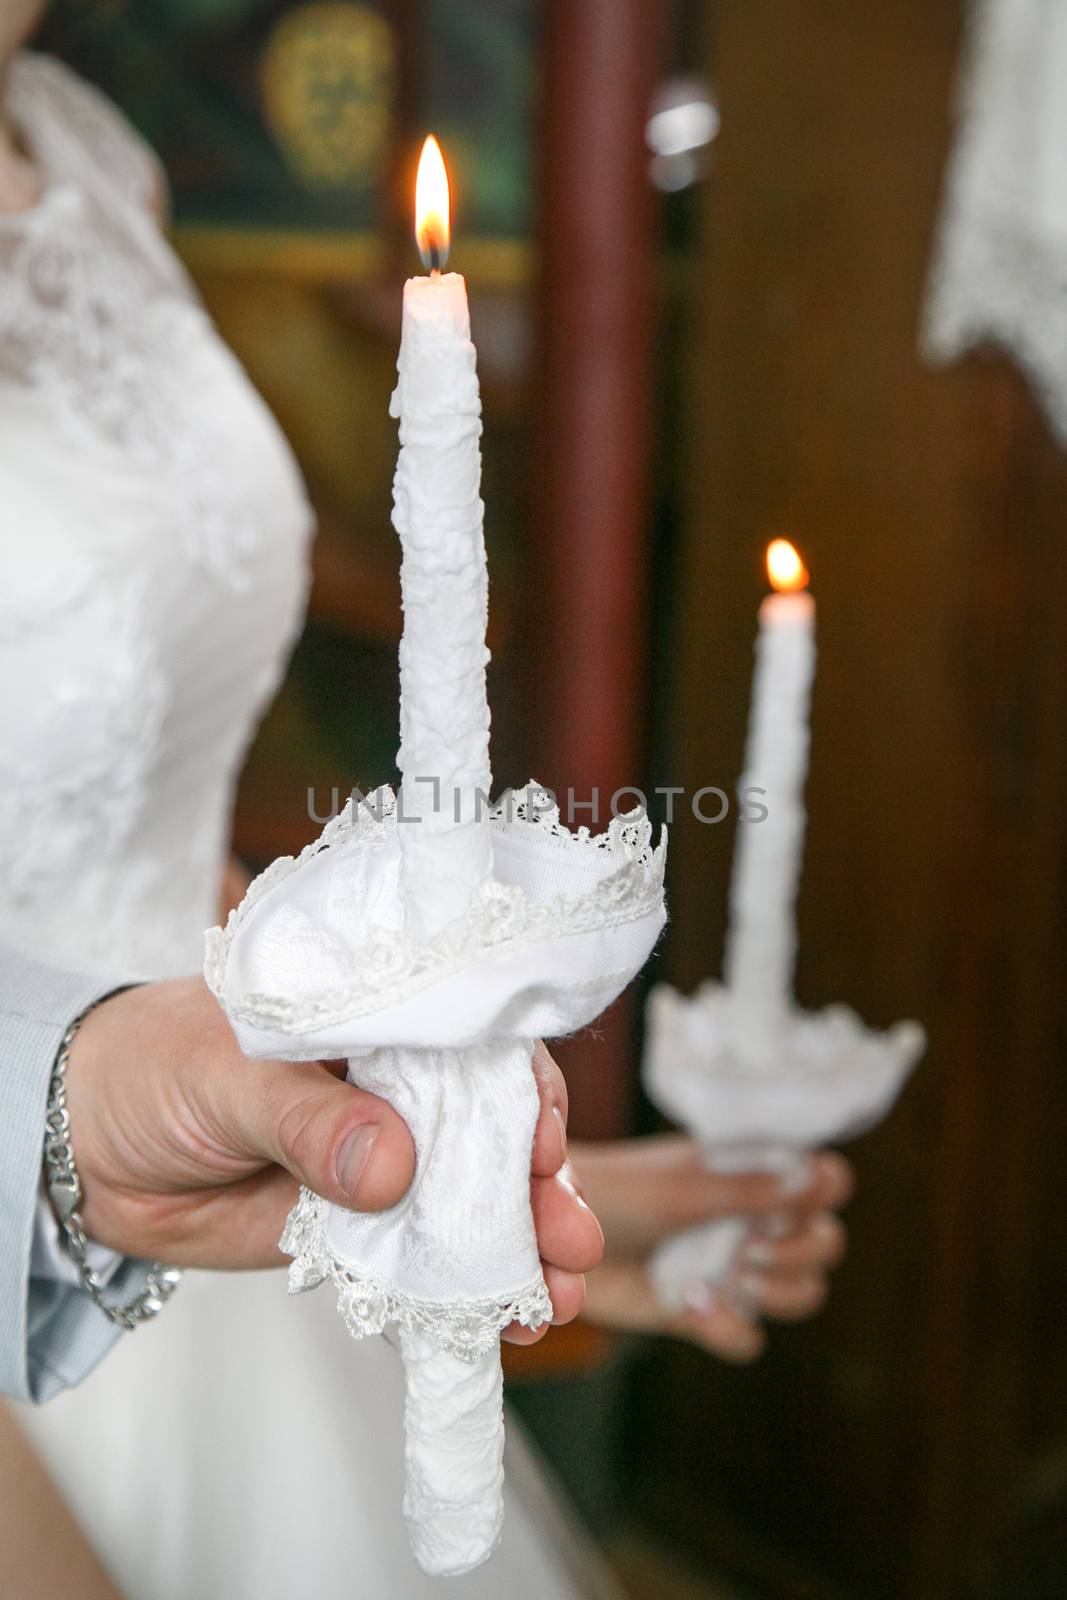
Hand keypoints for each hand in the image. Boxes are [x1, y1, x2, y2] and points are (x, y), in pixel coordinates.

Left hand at [65, 984, 601, 1343]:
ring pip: (471, 1200)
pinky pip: (424, 1259)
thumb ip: (309, 1118)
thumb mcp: (226, 1074)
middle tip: (568, 1238)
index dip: (520, 1089)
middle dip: (539, 1185)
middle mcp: (396, 1085)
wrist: (88, 1146)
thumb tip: (394, 1166)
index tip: (537, 1144)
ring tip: (554, 1295)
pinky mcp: (359, 1227)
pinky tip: (505, 1321)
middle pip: (492, 1128)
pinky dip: (465, 1291)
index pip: (473, 1041)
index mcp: (377, 1017)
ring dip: (519, 1246)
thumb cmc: (154, 1067)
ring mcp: (382, 1159)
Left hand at [571, 1135, 852, 1361]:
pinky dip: (730, 1328)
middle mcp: (751, 1219)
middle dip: (800, 1251)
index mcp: (750, 1172)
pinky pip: (749, 1337)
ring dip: (777, 1292)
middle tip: (751, 1248)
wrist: (552, 1242)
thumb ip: (748, 1190)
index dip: (823, 1191)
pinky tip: (695, 1306)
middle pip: (825, 1242)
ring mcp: (733, 1267)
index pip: (823, 1178)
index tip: (790, 1202)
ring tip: (731, 1276)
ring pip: (802, 1293)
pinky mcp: (707, 1312)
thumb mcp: (681, 1188)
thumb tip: (817, 1177)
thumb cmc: (614, 1193)